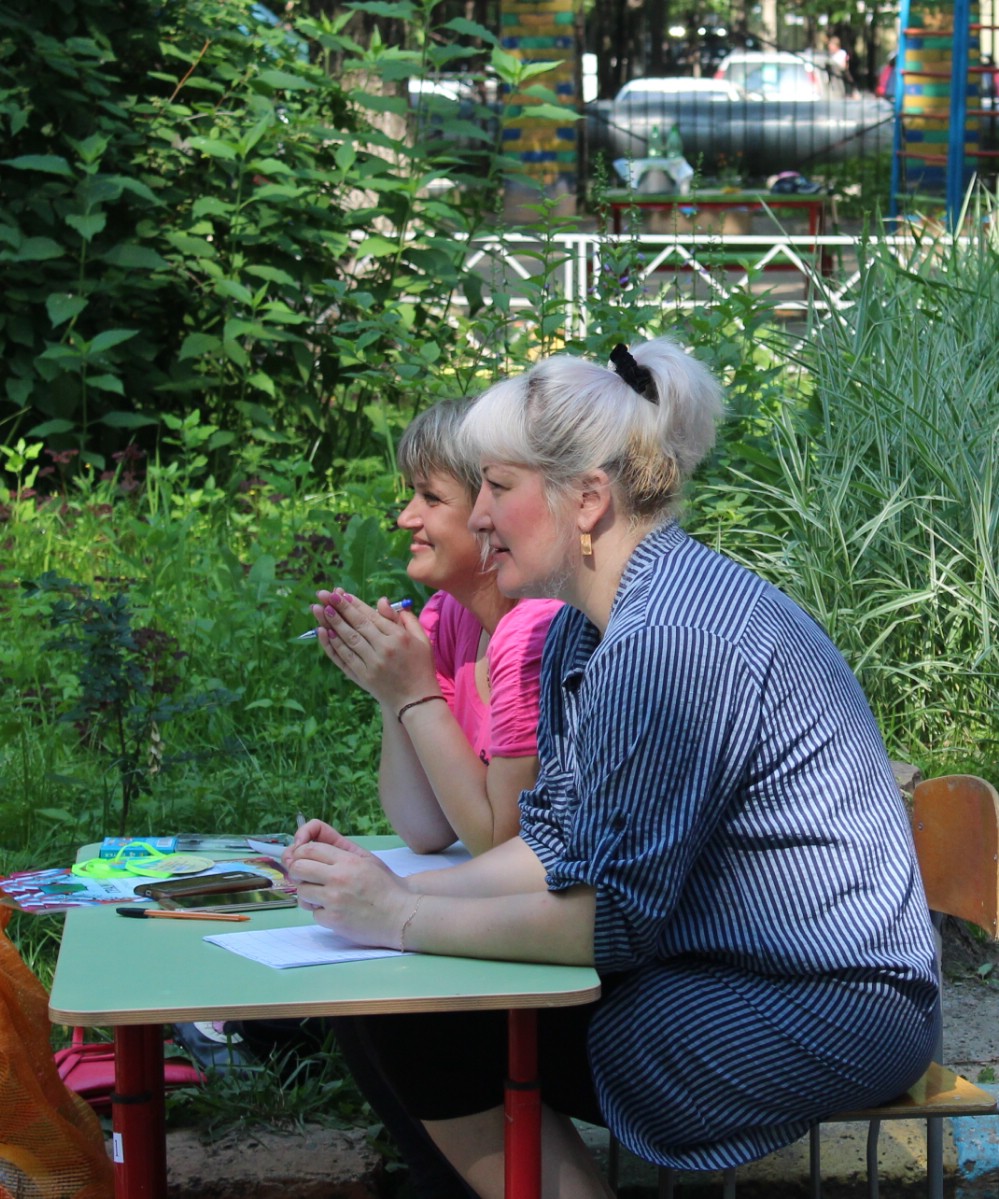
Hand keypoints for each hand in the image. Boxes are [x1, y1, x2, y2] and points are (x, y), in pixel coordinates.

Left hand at [284, 836, 412, 946]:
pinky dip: (321, 912)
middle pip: (298, 868)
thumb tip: (307, 845)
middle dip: (297, 872)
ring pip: (302, 892)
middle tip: (306, 877)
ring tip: (323, 895)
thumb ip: (339, 849)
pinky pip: (313, 913)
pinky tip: (336, 910)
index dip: (300, 852)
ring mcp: (334, 900)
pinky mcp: (333, 920)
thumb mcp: (366, 859)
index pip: (309, 849)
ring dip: (309, 894)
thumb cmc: (384, 887)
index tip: (302, 859)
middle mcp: (339, 878)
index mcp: (348, 860)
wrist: (399, 915)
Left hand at [312, 590, 437, 708]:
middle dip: (340, 608)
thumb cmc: (420, 666)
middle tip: (325, 595)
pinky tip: (324, 632)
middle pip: (357, 625)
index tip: (342, 594)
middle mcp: (383, 649)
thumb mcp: (421, 639)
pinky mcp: (362, 677)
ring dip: (333, 623)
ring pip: (348, 640)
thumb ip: (405, 619)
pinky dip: (332, 645)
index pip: (372, 617)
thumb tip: (382, 601)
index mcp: (399, 637)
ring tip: (320, 609)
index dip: (355, 604)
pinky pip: (344, 658)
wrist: (416, 700)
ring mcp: (371, 664)